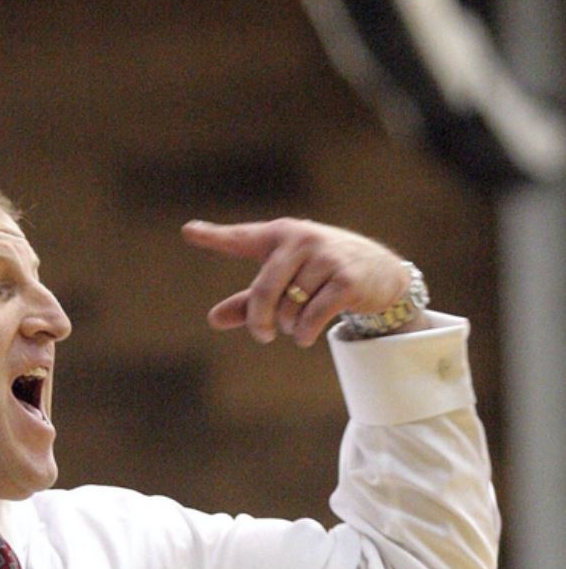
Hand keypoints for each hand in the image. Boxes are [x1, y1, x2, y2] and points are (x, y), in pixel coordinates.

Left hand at [181, 217, 413, 346]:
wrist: (380, 274)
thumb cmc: (321, 276)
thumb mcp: (284, 285)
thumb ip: (248, 302)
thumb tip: (213, 319)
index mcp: (279, 235)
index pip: (241, 239)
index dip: (214, 237)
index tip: (187, 232)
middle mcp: (301, 239)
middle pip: (263, 293)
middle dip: (260, 322)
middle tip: (264, 335)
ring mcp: (326, 256)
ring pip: (290, 309)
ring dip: (291, 327)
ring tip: (300, 322)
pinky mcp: (346, 278)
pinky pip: (312, 317)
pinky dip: (305, 334)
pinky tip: (307, 336)